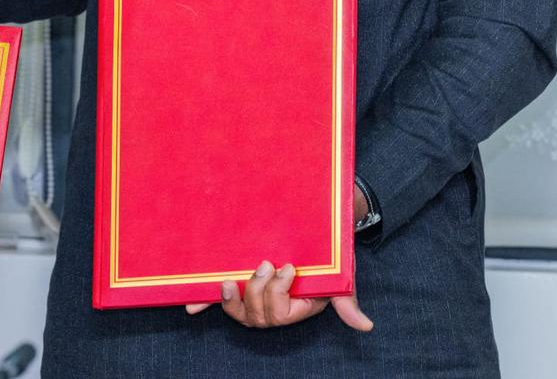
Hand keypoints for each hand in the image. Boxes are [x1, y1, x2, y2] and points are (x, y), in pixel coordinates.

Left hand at [185, 259, 371, 330]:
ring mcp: (253, 294)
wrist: (315, 229)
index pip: (278, 315)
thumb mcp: (339, 278)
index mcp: (294, 307)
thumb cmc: (328, 257)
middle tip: (265, 263)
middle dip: (257, 292)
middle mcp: (271, 305)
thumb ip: (345, 302)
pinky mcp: (239, 281)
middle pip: (255, 316)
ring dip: (230, 299)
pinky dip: (204, 302)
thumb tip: (365, 326)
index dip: (277, 295)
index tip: (287, 268)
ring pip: (237, 311)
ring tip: (228, 282)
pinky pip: (219, 298)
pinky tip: (191, 305)